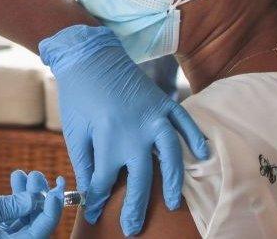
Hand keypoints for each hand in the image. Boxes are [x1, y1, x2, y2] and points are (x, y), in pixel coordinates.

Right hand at [0, 170, 64, 238]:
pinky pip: (5, 218)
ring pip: (20, 221)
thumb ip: (4, 207)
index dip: (50, 213)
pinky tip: (14, 180)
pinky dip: (12, 199)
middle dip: (41, 201)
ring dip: (27, 197)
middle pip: (31, 229)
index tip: (56, 189)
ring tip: (25, 174)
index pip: (36, 236)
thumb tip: (35, 202)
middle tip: (43, 176)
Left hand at [39, 25, 209, 235]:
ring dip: (172, 182)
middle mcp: (135, 132)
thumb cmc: (78, 95)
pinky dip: (195, 138)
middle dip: (134, 207)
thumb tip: (88, 192)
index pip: (103, 182)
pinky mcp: (163, 102)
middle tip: (132, 228)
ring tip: (171, 203)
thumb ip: (84, 163)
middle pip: (140, 178)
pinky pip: (184, 123)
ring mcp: (153, 117)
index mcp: (107, 139)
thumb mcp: (74, 130)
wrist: (90, 55)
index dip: (96, 201)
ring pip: (170, 156)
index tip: (93, 214)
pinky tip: (202, 156)